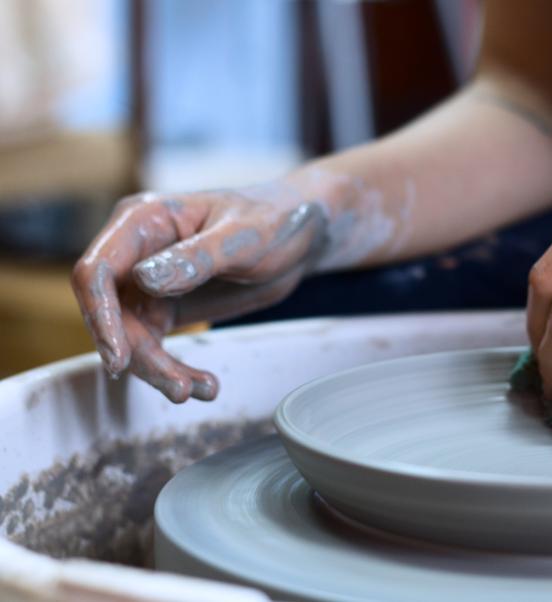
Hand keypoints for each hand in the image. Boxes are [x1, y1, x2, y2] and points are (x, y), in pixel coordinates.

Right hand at [72, 184, 327, 402]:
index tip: (118, 356)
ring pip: (131, 337)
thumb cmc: (274, 219)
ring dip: (160, 369)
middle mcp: (136, 252)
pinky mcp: (167, 306)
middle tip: (178, 387)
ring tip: (200, 390)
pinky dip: (176, 368)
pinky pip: (154, 345)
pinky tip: (205, 385)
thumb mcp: (242, 238)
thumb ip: (196, 258)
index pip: (97, 270)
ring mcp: (148, 282)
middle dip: (139, 355)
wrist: (302, 234)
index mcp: (143, 221)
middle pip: (111, 313)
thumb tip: (144, 280)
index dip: (99, 315)